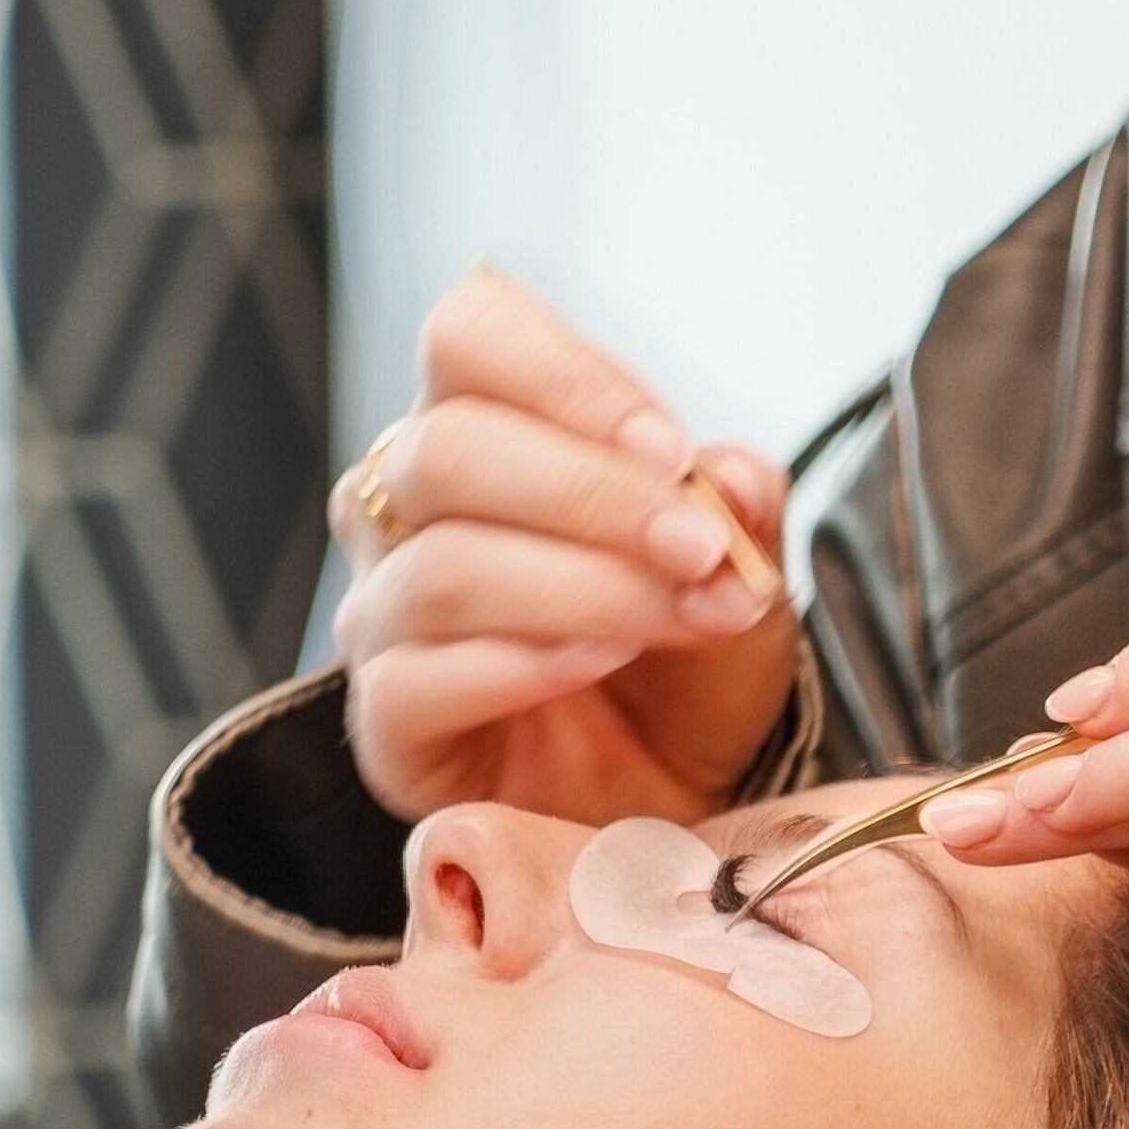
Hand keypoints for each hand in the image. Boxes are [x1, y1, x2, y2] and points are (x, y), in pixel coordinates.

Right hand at [330, 272, 800, 824]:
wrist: (682, 794)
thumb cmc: (688, 663)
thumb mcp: (744, 569)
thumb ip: (740, 507)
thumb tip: (728, 473)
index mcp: (484, 424)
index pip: (471, 334)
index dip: (565, 377)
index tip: (670, 448)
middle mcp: (406, 507)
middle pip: (448, 450)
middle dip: (594, 497)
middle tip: (701, 549)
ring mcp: (384, 615)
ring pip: (444, 569)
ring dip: (586, 588)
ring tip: (681, 613)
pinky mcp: (384, 724)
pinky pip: (420, 679)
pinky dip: (525, 666)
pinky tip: (601, 667)